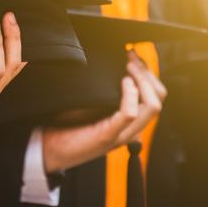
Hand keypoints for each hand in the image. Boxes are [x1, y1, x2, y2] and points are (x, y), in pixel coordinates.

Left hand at [41, 51, 165, 172]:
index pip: (155, 97)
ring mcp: (121, 135)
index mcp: (129, 124)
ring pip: (151, 107)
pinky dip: (130, 95)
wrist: (49, 151)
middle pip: (158, 99)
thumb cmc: (67, 126)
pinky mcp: (107, 137)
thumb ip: (106, 94)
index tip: (134, 55)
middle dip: (148, 73)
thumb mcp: (91, 106)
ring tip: (128, 67)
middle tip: (132, 57)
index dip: (148, 73)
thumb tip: (113, 68)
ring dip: (142, 81)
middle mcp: (130, 130)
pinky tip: (123, 82)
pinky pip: (129, 114)